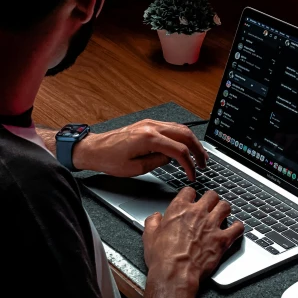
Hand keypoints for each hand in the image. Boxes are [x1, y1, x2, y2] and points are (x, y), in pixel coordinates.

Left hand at [72, 120, 207, 179]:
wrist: (94, 148)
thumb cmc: (109, 159)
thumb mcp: (134, 168)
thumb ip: (157, 162)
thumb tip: (170, 159)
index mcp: (149, 138)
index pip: (179, 150)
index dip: (189, 164)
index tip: (193, 174)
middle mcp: (151, 126)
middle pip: (184, 134)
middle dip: (197, 149)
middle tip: (204, 163)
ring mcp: (150, 123)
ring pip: (179, 128)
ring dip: (191, 141)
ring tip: (198, 155)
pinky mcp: (147, 124)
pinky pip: (171, 127)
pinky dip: (181, 136)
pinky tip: (184, 146)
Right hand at [143, 188, 243, 288]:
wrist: (175, 274)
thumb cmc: (163, 257)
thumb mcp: (149, 236)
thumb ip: (152, 222)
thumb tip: (155, 217)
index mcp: (179, 209)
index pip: (189, 191)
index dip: (190, 195)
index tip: (191, 199)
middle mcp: (198, 213)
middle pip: (211, 195)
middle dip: (211, 199)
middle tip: (210, 205)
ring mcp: (212, 225)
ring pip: (225, 206)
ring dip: (224, 209)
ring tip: (223, 213)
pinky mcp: (222, 239)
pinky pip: (237, 228)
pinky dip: (238, 227)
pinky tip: (236, 228)